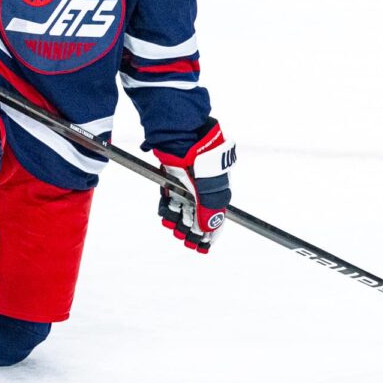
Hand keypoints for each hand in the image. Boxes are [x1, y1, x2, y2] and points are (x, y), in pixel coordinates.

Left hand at [154, 119, 236, 253]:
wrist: (182, 135)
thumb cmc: (202, 158)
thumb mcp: (210, 187)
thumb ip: (210, 210)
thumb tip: (208, 230)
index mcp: (217, 189)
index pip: (215, 216)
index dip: (210, 232)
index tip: (204, 246)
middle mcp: (202, 186)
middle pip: (198, 214)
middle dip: (193, 230)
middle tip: (188, 243)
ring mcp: (187, 181)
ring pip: (183, 207)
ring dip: (179, 221)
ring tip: (176, 231)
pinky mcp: (172, 176)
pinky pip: (171, 196)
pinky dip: (169, 207)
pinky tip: (166, 217)